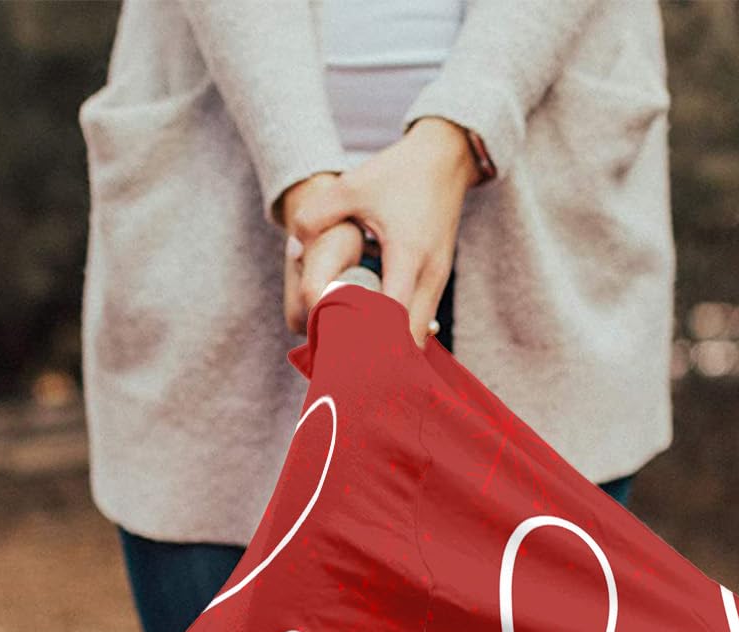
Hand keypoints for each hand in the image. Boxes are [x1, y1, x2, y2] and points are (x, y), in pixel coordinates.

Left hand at [285, 119, 477, 345]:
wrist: (445, 158)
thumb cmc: (398, 173)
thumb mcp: (352, 186)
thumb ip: (316, 215)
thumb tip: (293, 249)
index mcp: (408, 255)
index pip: (393, 318)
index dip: (369, 341)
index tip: (343, 354)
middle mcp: (429, 275)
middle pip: (411, 340)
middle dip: (382, 357)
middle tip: (347, 365)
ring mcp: (438, 281)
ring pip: (418, 335)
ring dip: (392, 348)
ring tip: (357, 356)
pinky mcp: (437, 281)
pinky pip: (421, 320)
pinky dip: (400, 333)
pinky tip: (374, 336)